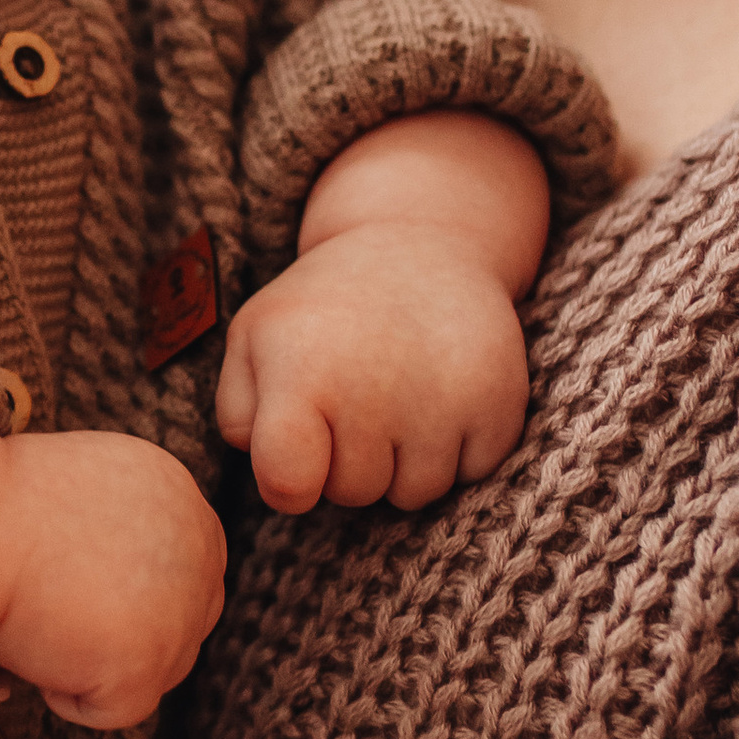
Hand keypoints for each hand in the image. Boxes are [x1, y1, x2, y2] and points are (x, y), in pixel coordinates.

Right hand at [0, 424, 226, 729]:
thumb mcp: (80, 490)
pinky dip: (66, 694)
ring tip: (38, 617)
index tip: (74, 591)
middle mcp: (196, 543)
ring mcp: (180, 605)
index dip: (130, 595)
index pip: (186, 571)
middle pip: (184, 626)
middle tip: (53, 613)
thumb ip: (123, 529)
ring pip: (155, 672)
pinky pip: (116, 709)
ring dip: (94, 660)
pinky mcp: (146, 660)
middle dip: (123, 633)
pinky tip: (30, 644)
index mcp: (177, 491)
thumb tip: (127, 587)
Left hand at [216, 230, 529, 509]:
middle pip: (352, 493)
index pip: (289, 485)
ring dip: (403, 460)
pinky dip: (456, 449)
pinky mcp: (499, 405)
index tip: (296, 453)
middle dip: (346, 461)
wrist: (421, 244)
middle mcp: (373, 390)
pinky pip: (469, 474)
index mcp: (302, 373)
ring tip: (397, 393)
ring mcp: (443, 401)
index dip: (289, 482)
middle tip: (355, 395)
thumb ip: (240, 414)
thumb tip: (274, 474)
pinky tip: (441, 394)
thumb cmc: (325, 308)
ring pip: (414, 493)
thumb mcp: (255, 338)